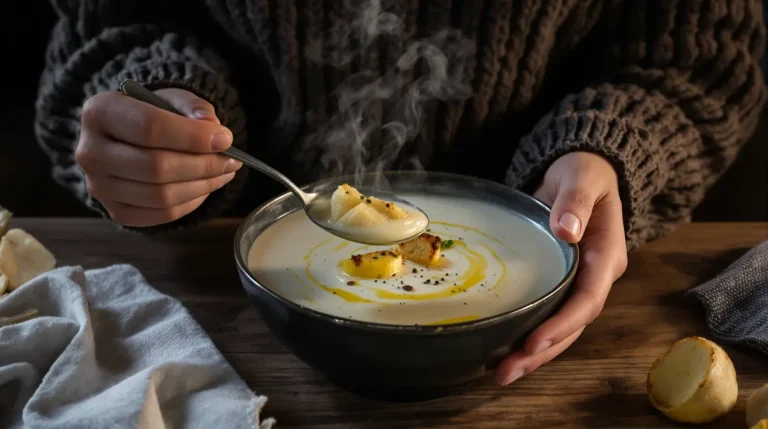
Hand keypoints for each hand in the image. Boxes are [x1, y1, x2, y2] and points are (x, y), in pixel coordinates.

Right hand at [76, 88, 241, 226]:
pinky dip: (191, 203)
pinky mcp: (114, 211)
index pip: (149, 128)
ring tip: (224, 173)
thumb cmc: (153, 113)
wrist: (127, 136)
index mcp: (100, 112)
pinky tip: (205, 187)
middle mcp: (90, 151)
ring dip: (202, 186)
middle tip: (231, 160)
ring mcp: (99, 186)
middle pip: (155, 167)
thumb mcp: (172, 98)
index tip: (225, 139)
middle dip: (203, 165)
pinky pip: (162, 215)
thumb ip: (194, 108)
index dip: (192, 137)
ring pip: (161, 196)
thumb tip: (214, 129)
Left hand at [495, 151, 627, 384]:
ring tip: (501, 373)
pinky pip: (547, 315)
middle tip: (506, 373)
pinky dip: (528, 335)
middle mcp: (596, 278)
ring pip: (561, 327)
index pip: (588, 299)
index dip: (562, 324)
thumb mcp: (581, 178)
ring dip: (534, 352)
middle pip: (573, 325)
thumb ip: (575, 202)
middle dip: (542, 351)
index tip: (534, 342)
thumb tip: (568, 230)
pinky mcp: (559, 282)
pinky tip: (503, 350)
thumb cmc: (583, 172)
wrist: (580, 169)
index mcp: (607, 257)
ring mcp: (578, 282)